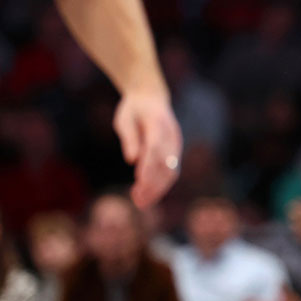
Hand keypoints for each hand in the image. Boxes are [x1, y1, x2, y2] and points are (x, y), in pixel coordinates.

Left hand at [114, 89, 181, 207]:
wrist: (152, 97)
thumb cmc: (133, 109)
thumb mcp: (124, 119)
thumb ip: (129, 138)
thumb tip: (131, 160)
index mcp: (158, 124)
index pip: (155, 149)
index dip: (148, 167)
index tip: (138, 182)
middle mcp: (171, 135)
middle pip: (166, 164)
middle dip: (153, 185)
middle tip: (137, 201)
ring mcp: (176, 143)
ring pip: (171, 171)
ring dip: (158, 189)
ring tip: (141, 202)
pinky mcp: (175, 151)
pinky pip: (171, 170)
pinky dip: (161, 185)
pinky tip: (147, 194)